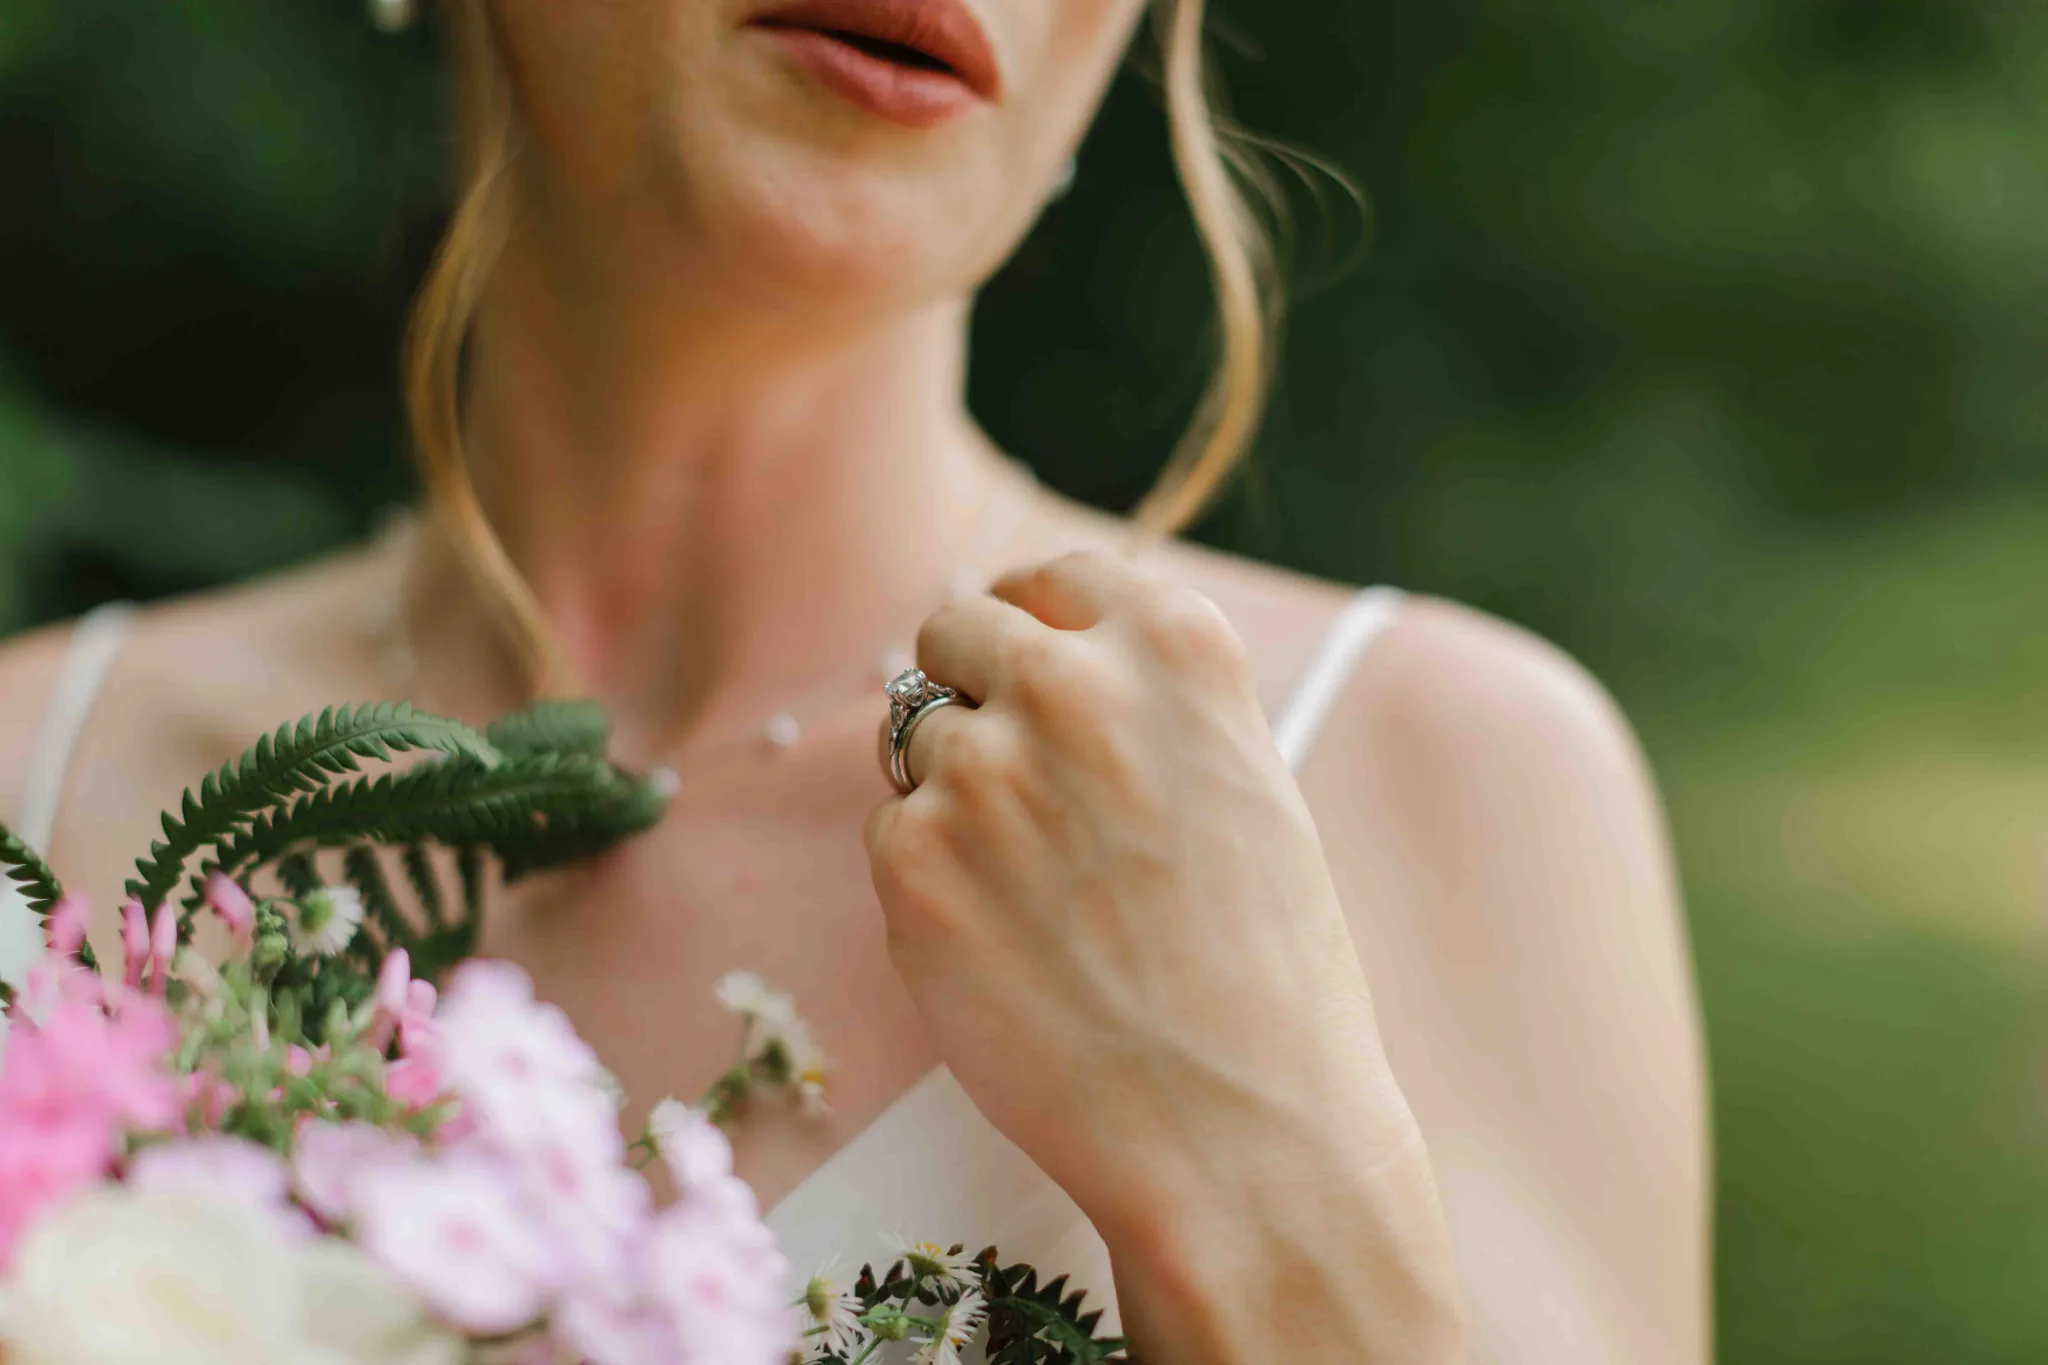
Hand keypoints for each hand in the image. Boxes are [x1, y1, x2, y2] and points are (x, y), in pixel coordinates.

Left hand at [865, 551, 1463, 1362]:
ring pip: (916, 739)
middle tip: (1010, 778)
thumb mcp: (1244, 785)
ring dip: (954, 795)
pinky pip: (893, 837)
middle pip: (956, 630)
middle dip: (969, 687)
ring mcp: (981, 768)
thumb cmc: (1265, 974)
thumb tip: (1026, 659)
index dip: (1031, 619)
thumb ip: (1143, 703)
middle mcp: (1070, 682)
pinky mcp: (912, 860)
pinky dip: (930, 884)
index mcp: (1178, 646)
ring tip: (1039, 897)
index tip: (1023, 657)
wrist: (1243, 1132)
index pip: (1056, 578)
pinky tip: (1007, 953)